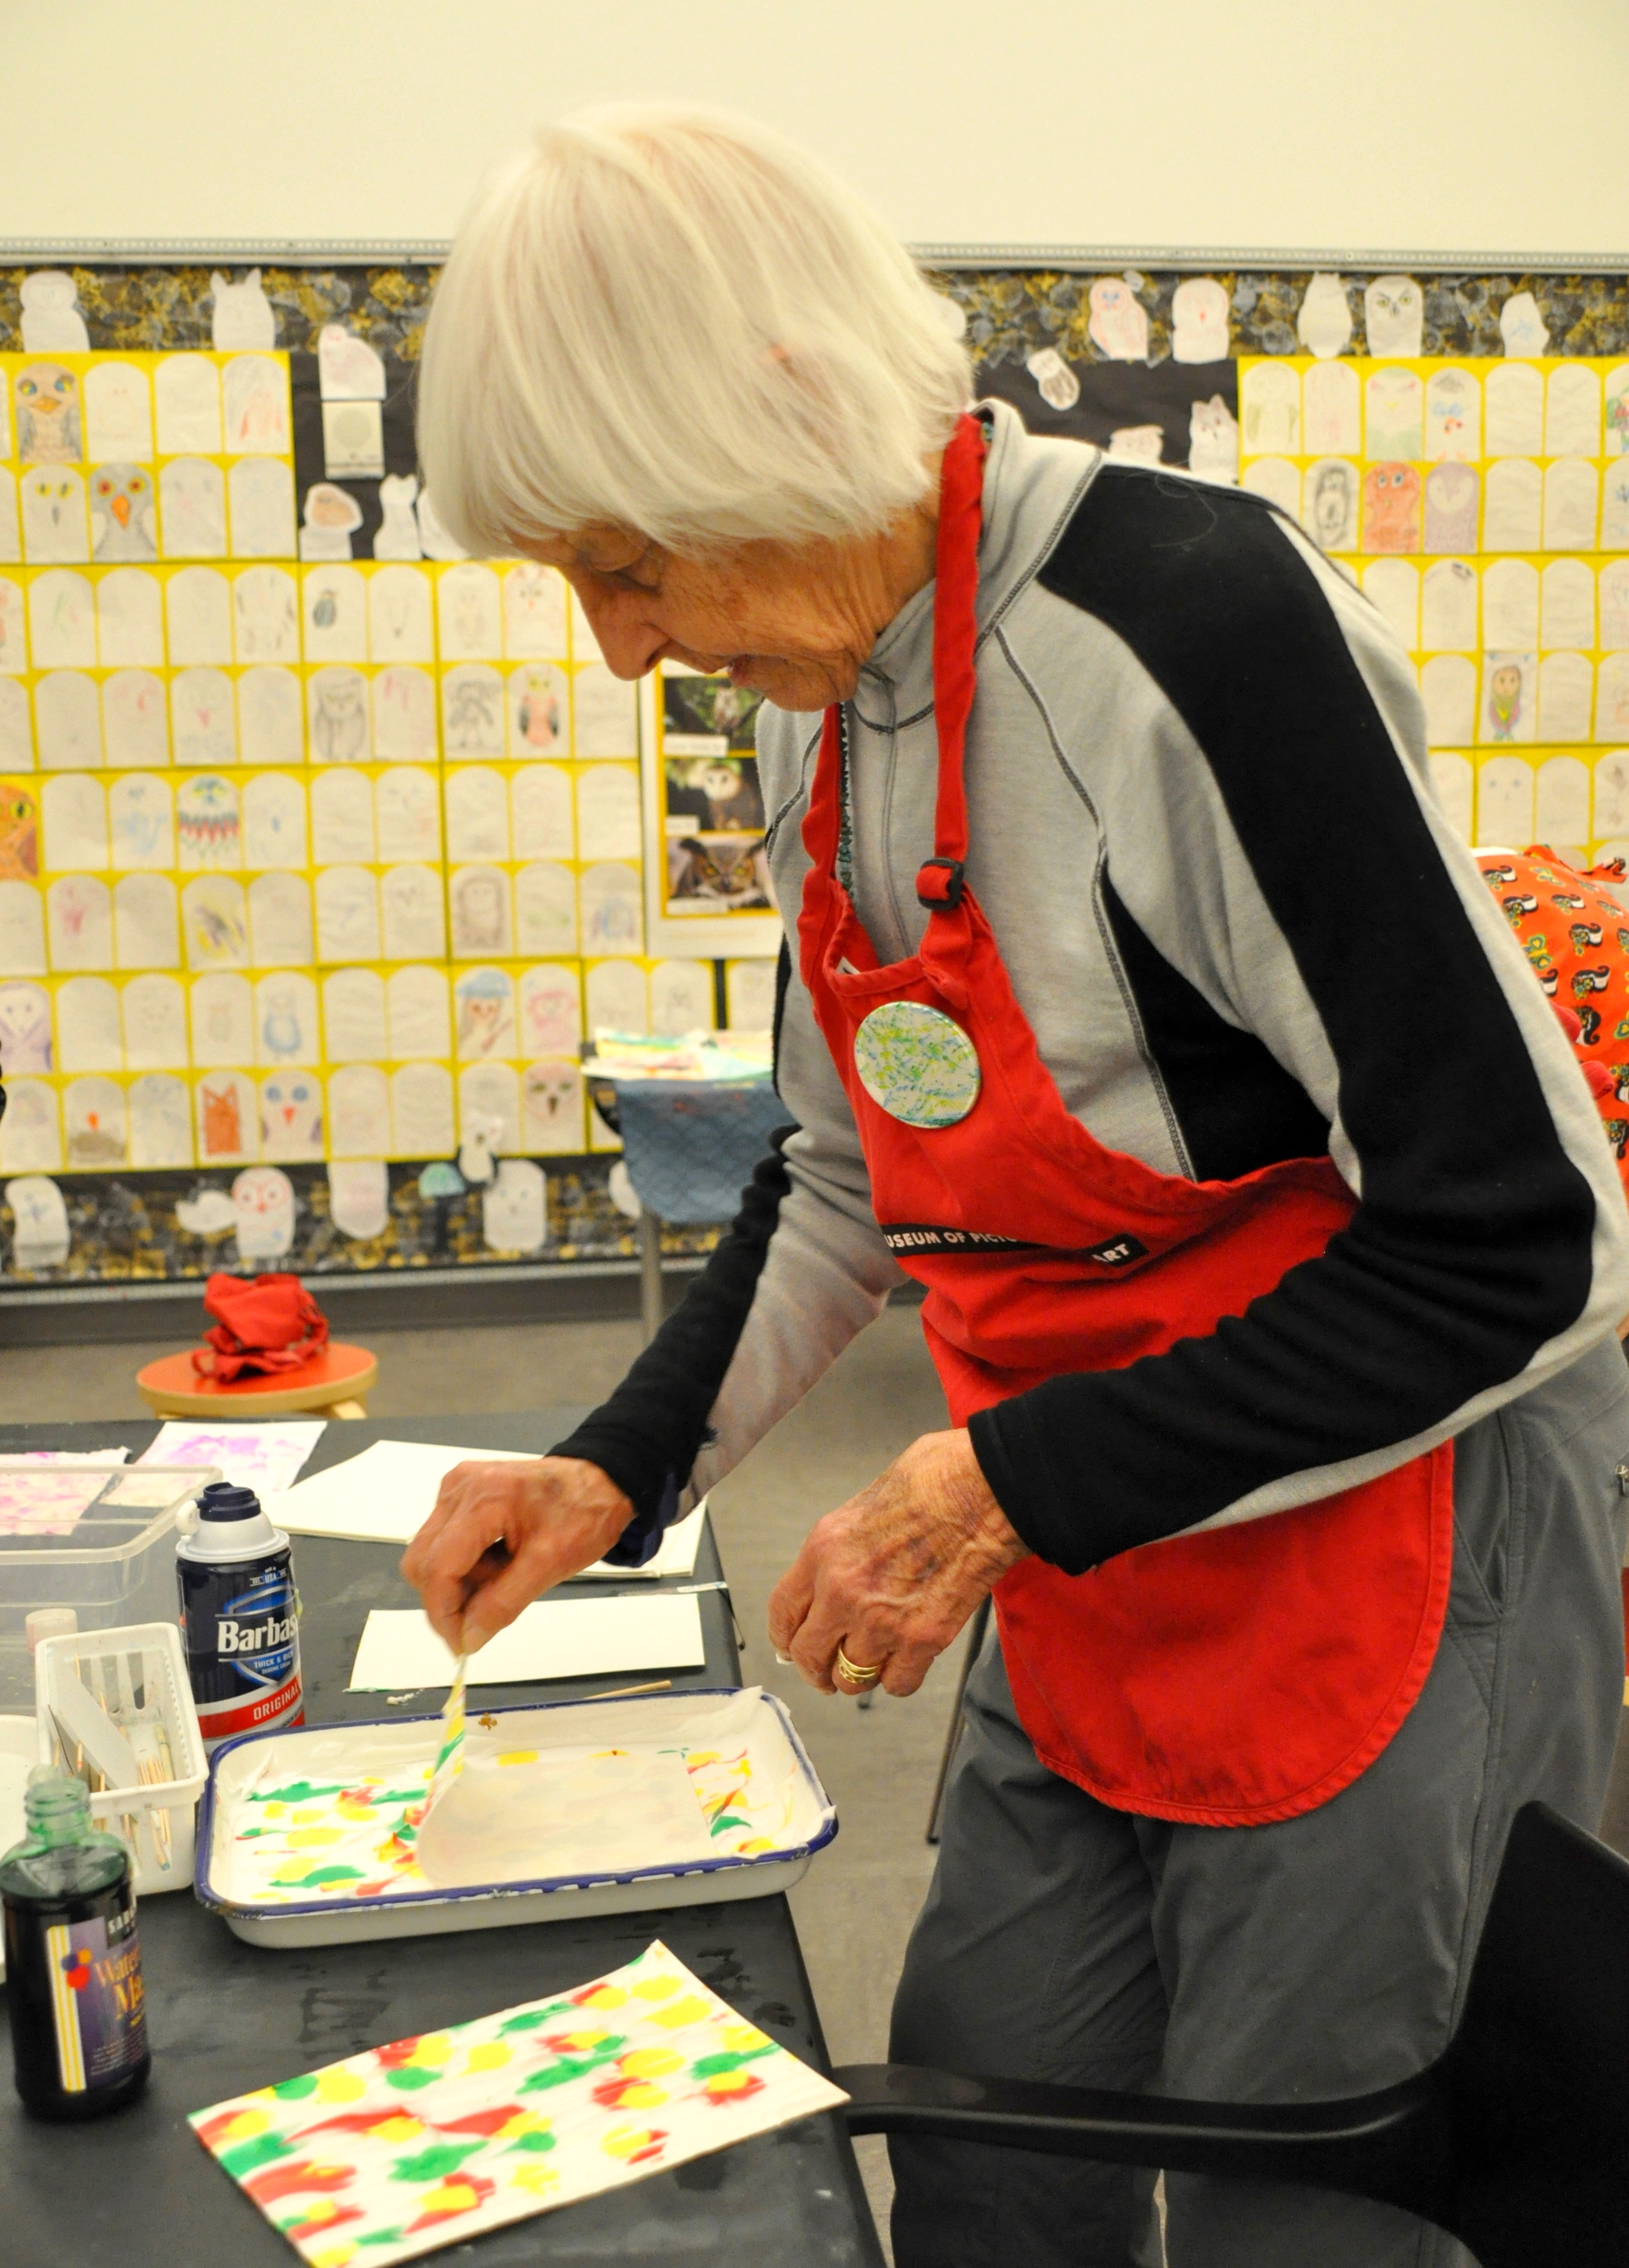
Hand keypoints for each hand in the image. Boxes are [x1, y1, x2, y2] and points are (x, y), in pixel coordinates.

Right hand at [400, 1457, 632, 1654]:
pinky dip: (463, 1564)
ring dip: (458, 1581)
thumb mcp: (549, 1565)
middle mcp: (460, 1487)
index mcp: (485, 1499)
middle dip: (447, 1599)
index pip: (438, 1566)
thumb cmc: (583, 1515)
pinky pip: (443, 1540)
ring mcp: (457, 1487)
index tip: (461, 1644)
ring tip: (502, 1579)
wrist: (599, 1480)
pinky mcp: (459, 1492)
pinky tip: (497, 1563)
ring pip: (429, 1553)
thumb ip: (503, 1604)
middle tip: (482, 1618)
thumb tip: (467, 1638)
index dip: (443, 1613)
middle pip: (423, 1560)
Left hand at [767, 1431, 1028, 1697]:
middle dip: (815, 1669)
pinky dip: (900, 1678)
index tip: (791, 1645)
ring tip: (874, 1661)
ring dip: (860, 1674)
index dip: (785, 1637)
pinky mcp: (923, 1639)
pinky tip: (907, 1661)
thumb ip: (845, 1544)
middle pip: (808, 1655)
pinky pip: (897, 1683)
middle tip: (825, 1673)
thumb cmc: (936, 1480)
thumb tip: (840, 1566)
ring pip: (851, 1679)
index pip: (782, 1612)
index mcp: (823, 1550)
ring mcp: (881, 1620)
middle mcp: (843, 1591)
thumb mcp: (865, 1501)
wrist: (987, 1490)